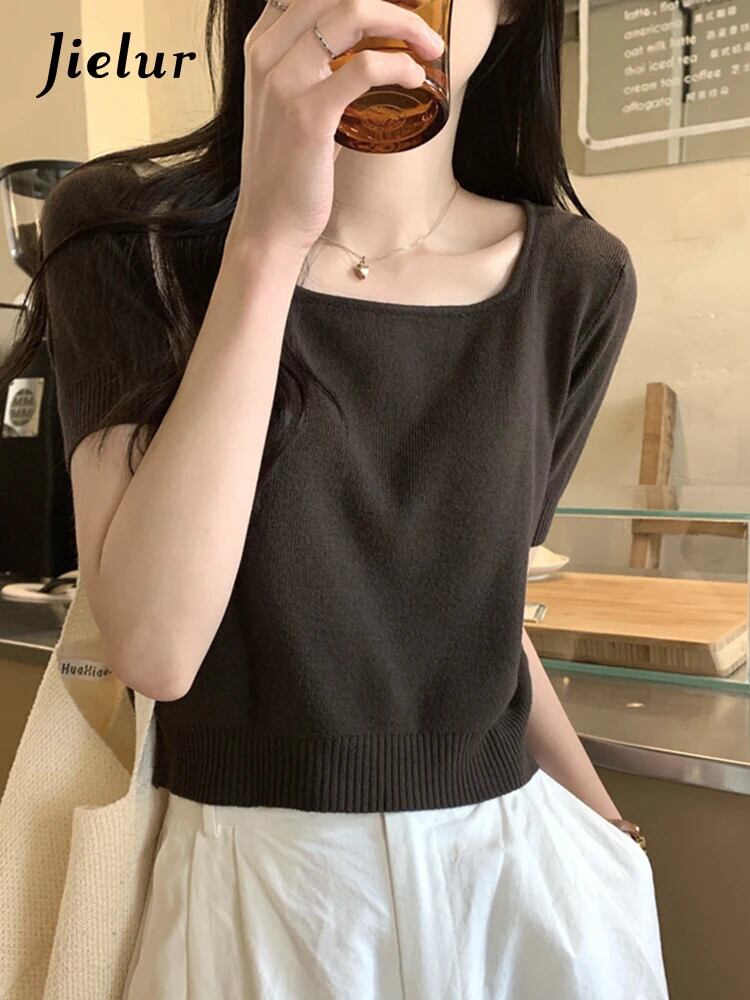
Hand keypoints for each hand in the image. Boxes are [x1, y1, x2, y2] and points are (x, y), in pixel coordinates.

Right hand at [226, 0, 445, 259]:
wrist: (269, 225)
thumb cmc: (288, 171)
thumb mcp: (291, 106)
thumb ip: (315, 71)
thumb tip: (363, 56)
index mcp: (262, 46)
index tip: (395, 10)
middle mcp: (267, 54)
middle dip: (390, 3)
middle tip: (423, 29)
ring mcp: (284, 82)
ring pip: (351, 13)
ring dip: (404, 23)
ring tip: (430, 47)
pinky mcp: (308, 116)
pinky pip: (364, 68)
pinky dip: (399, 66)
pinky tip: (415, 79)